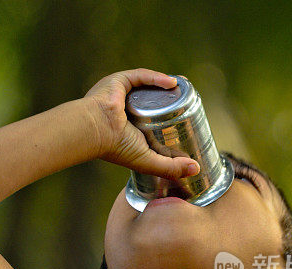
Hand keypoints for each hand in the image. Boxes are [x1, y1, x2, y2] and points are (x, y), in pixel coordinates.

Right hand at [83, 68, 199, 179]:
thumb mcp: (147, 161)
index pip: (154, 123)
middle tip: (192, 102)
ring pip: (149, 87)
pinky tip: (173, 83)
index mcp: (130, 129)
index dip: (172, 122)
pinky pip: (141, 76)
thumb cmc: (116, 148)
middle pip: (154, 102)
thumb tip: (196, 170)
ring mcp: (123, 95)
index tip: (191, 123)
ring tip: (185, 89)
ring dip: (167, 86)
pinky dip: (157, 78)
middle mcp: (126, 110)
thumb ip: (170, 167)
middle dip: (172, 100)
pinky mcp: (119, 81)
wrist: (94, 130)